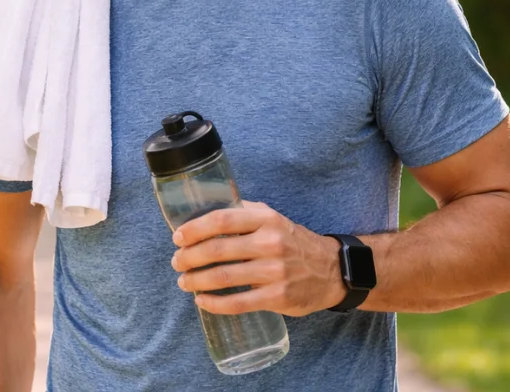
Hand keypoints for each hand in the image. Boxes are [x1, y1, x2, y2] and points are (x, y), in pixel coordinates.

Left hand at [170, 201, 344, 316]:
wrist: (332, 270)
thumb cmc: (294, 242)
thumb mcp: (274, 218)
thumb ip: (245, 212)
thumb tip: (208, 206)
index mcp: (267, 220)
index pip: (223, 219)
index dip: (195, 229)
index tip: (178, 237)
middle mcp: (271, 243)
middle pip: (218, 249)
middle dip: (189, 257)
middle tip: (177, 262)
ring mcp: (275, 272)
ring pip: (223, 277)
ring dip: (196, 280)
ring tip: (184, 282)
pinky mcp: (278, 297)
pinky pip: (238, 303)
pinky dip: (215, 304)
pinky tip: (202, 301)